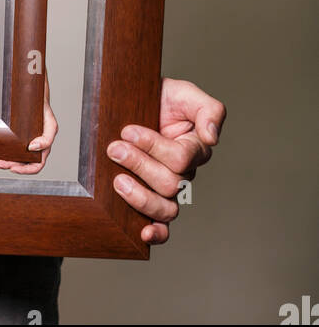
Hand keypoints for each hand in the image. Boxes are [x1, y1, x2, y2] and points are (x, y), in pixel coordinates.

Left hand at [0, 71, 57, 173]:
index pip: (35, 166)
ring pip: (13, 160)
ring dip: (3, 164)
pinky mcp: (15, 140)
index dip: (25, 171)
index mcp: (42, 150)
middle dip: (9, 166)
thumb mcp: (51, 125)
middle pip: (21, 165)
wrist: (36, 100)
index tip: (14, 168)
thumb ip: (47, 139)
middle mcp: (32, 150)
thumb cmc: (45, 113)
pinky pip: (8, 151)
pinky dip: (0, 156)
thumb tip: (33, 148)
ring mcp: (23, 146)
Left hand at [106, 77, 224, 244]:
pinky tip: (144, 232)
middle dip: (139, 165)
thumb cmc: (163, 99)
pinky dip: (156, 233)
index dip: (152, 146)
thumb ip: (209, 110)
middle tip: (115, 149)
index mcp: (196, 149)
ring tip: (117, 180)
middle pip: (170, 184)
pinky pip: (163, 226)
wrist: (135, 101)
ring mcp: (170, 190)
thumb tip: (211, 138)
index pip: (180, 158)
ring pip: (166, 209)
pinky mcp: (154, 199)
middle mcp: (185, 173)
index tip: (127, 130)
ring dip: (139, 196)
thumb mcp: (186, 93)